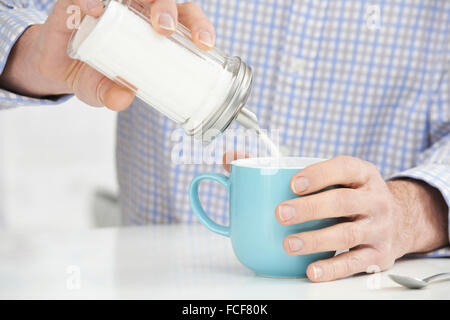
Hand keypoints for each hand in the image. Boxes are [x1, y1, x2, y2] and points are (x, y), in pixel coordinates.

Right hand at [0, 0, 214, 110]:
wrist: (57, 69)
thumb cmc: (92, 76)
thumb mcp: (103, 91)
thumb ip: (113, 95)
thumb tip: (123, 98)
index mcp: (154, 30)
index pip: (185, 20)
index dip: (199, 27)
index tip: (204, 45)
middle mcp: (136, 12)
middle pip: (163, 1)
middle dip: (171, 12)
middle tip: (167, 31)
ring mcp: (109, 4)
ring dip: (144, 2)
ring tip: (147, 22)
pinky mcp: (77, 3)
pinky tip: (95, 10)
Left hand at [275, 155, 447, 281]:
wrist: (402, 221)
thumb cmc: (359, 197)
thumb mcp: (349, 178)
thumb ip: (318, 176)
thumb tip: (259, 171)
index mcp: (365, 175)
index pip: (344, 168)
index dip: (318, 175)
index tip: (292, 184)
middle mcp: (376, 200)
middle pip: (342, 202)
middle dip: (309, 208)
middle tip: (281, 213)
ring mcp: (379, 228)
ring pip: (346, 234)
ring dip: (315, 240)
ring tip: (289, 244)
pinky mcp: (379, 255)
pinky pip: (353, 262)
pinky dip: (331, 268)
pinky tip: (312, 269)